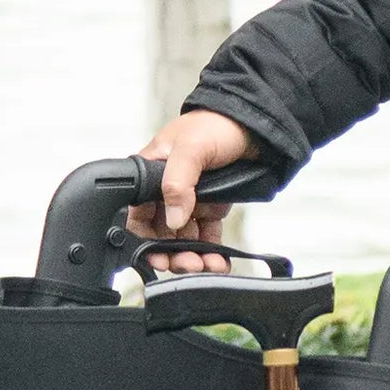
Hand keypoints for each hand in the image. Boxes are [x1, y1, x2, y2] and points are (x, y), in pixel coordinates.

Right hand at [126, 110, 255, 272]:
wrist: (252, 124)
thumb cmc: (215, 124)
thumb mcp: (191, 149)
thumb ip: (177, 183)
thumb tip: (173, 218)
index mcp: (151, 173)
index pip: (136, 214)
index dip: (143, 239)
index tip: (156, 257)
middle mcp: (167, 191)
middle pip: (160, 234)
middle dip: (171, 254)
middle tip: (186, 264)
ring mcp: (189, 201)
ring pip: (183, 240)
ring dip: (193, 257)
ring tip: (206, 266)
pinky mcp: (210, 209)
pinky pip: (206, 238)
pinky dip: (211, 253)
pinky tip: (218, 263)